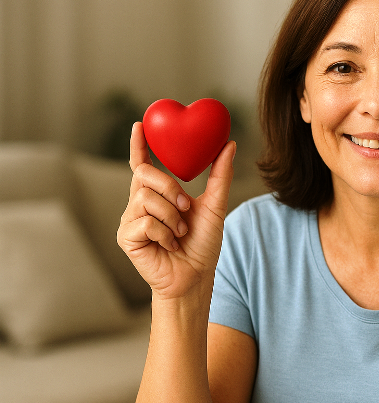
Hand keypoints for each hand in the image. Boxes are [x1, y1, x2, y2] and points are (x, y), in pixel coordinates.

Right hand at [117, 122, 235, 299]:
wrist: (196, 277)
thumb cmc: (202, 245)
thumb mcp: (215, 206)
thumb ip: (220, 175)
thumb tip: (229, 144)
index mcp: (157, 194)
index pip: (143, 164)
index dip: (139, 145)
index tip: (140, 125)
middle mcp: (140, 204)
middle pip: (144, 174)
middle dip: (169, 187)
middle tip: (186, 206)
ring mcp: (131, 220)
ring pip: (146, 199)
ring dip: (172, 216)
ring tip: (180, 233)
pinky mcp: (126, 237)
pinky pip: (145, 222)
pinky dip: (165, 233)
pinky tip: (170, 245)